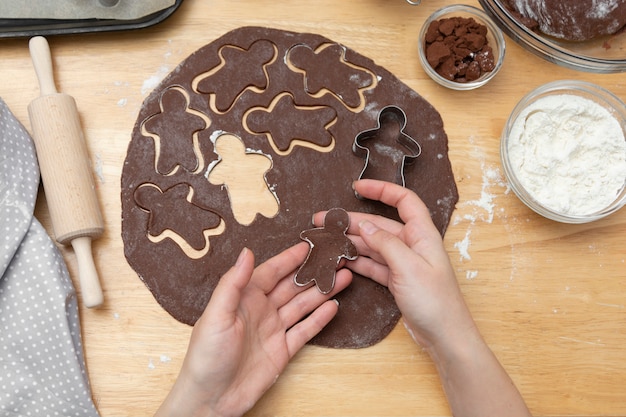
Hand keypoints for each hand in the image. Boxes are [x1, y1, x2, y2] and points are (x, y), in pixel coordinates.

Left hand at [155, 243, 351, 416]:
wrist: (211, 399)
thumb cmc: (205, 357)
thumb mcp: (216, 316)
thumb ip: (232, 283)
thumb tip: (246, 252)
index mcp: (244, 298)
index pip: (272, 271)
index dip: (291, 258)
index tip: (310, 244)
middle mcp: (261, 310)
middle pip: (292, 286)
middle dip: (313, 272)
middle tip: (335, 258)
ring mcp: (274, 330)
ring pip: (303, 305)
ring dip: (322, 291)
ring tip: (344, 277)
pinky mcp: (282, 350)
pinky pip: (305, 330)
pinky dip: (320, 318)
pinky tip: (334, 306)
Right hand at [313, 179, 530, 416]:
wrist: (445, 336)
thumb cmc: (434, 301)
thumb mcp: (408, 267)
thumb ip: (385, 243)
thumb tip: (365, 225)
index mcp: (422, 234)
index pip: (403, 200)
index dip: (381, 190)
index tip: (357, 187)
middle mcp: (412, 244)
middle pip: (379, 224)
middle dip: (352, 221)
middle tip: (323, 220)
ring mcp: (403, 263)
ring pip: (373, 245)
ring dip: (350, 242)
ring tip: (325, 240)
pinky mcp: (397, 280)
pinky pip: (373, 264)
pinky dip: (357, 261)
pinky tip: (340, 259)